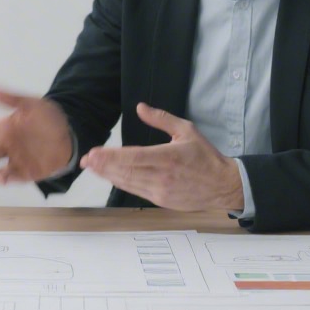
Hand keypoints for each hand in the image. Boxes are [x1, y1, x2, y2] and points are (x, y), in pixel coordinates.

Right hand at [0, 87, 72, 183]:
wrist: (71, 134)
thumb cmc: (49, 118)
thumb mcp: (32, 103)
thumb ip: (11, 98)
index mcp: (4, 128)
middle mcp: (6, 146)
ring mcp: (17, 160)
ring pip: (0, 170)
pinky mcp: (28, 173)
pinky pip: (16, 178)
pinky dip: (10, 179)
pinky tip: (9, 177)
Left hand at [80, 103, 243, 211]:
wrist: (223, 186)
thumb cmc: (205, 157)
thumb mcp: (186, 130)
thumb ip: (161, 119)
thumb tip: (140, 108)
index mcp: (168, 157)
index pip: (133, 157)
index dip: (111, 157)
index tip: (94, 153)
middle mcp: (162, 176)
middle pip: (126, 172)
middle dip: (103, 166)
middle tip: (86, 161)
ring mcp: (161, 191)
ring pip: (128, 183)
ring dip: (108, 176)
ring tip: (93, 168)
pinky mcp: (161, 201)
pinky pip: (136, 191)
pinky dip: (122, 183)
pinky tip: (111, 177)